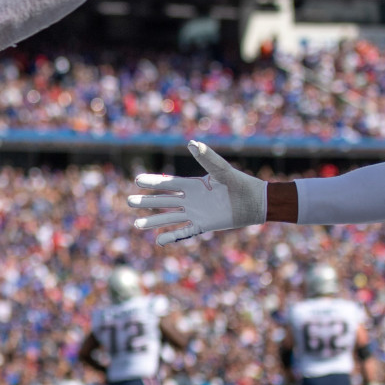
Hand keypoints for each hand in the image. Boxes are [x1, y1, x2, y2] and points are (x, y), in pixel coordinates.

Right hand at [129, 140, 267, 244]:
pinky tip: (158, 241)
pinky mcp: (204, 225)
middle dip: (147, 202)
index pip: (168, 183)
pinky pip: (184, 232)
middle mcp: (191, 199)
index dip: (153, 182)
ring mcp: (196, 213)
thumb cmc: (240, 184)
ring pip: (169, 217)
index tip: (137, 180)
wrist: (255, 203)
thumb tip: (192, 143)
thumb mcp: (222, 170)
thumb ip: (207, 158)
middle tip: (129, 201)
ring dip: (154, 221)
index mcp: (193, 184)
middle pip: (164, 201)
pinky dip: (172, 236)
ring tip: (136, 224)